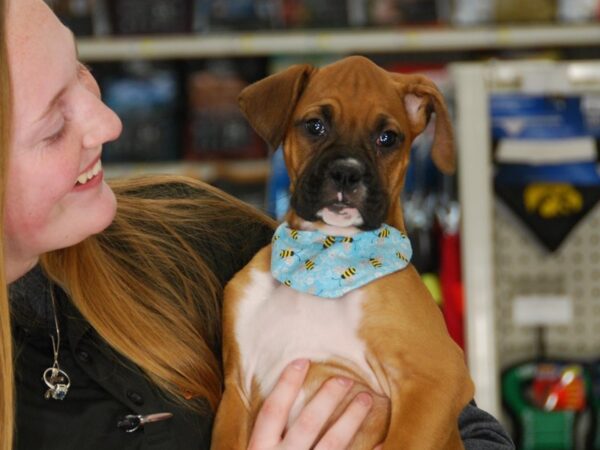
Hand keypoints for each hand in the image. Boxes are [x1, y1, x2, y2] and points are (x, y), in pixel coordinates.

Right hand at [247, 359, 376, 449]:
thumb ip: (263, 437)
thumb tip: (276, 406)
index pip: (273, 411)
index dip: (286, 385)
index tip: (301, 361)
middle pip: (307, 424)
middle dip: (327, 399)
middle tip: (345, 380)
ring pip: (332, 444)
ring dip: (351, 419)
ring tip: (367, 399)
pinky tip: (380, 443)